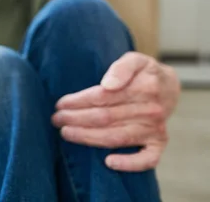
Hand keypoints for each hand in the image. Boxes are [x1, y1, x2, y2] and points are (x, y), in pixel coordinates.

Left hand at [51, 52, 180, 171]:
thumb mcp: (135, 59)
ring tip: (66, 134)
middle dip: (76, 120)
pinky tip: (108, 162)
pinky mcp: (159, 143)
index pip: (103, 97)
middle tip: (56, 120)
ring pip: (116, 137)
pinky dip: (129, 163)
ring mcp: (155, 129)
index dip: (78, 102)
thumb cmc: (144, 72)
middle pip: (105, 118)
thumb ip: (121, 67)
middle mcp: (150, 110)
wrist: (168, 86)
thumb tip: (108, 84)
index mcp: (143, 88)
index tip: (60, 104)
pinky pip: (147, 159)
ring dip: (88, 138)